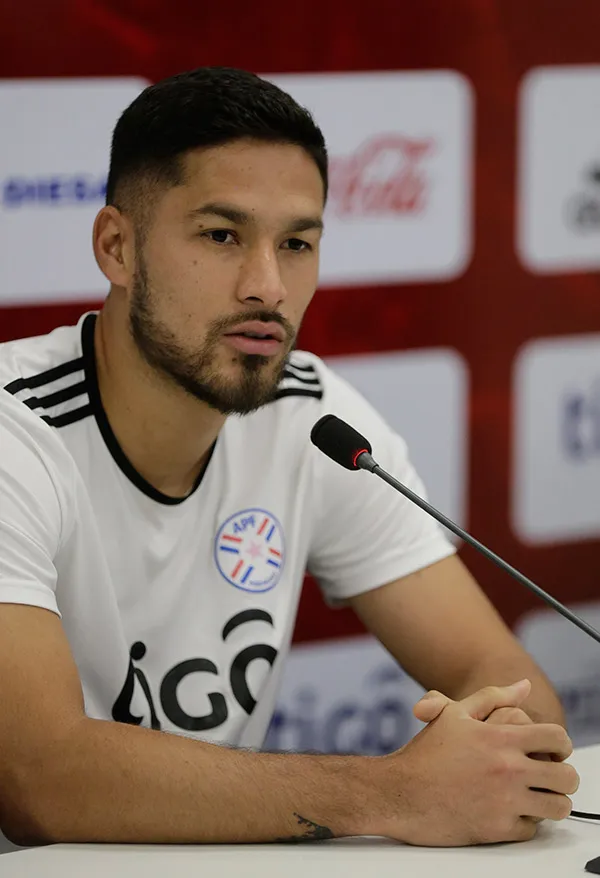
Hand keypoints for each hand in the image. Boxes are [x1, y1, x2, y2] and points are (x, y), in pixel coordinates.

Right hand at [367, 680, 578, 845]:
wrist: (399, 792)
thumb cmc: (426, 752)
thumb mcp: (456, 714)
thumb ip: (494, 697)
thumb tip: (524, 686)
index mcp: (501, 738)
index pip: (556, 738)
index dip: (562, 744)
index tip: (556, 751)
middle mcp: (508, 769)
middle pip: (565, 777)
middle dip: (565, 778)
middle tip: (553, 778)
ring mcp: (505, 801)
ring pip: (556, 807)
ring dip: (552, 803)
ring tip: (539, 798)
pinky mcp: (497, 830)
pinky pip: (531, 829)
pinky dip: (525, 822)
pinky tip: (511, 812)